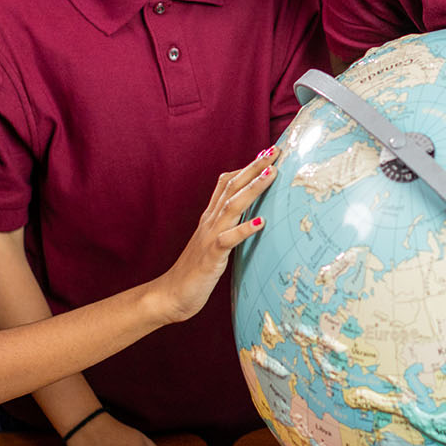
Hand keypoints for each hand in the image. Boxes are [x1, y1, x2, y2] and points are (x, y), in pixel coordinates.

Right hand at [152, 148, 278, 324]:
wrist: (171, 295)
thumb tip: (248, 217)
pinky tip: (261, 223)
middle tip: (274, 151)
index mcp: (210, 218)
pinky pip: (227, 240)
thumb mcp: (212, 242)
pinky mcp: (210, 257)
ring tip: (271, 174)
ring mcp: (209, 237)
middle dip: (254, 167)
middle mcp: (209, 222)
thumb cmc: (195, 271)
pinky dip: (244, 230)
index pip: (226, 184)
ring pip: (232, 206)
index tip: (265, 153)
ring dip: (252, 188)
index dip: (246, 167)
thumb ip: (226, 227)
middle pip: (231, 187)